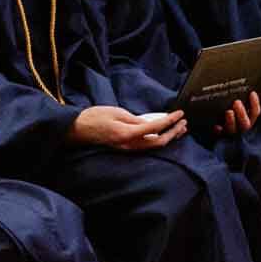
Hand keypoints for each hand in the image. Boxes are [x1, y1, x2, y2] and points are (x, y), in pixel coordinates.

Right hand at [69, 106, 186, 150]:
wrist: (76, 130)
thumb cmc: (94, 117)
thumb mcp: (116, 112)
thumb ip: (135, 119)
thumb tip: (150, 123)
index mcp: (127, 134)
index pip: (155, 128)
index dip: (169, 121)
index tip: (179, 114)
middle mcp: (129, 145)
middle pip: (158, 143)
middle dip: (173, 133)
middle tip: (184, 123)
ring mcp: (127, 149)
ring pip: (153, 146)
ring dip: (168, 138)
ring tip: (179, 129)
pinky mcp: (125, 148)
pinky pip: (146, 146)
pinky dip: (157, 139)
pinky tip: (163, 133)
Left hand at [215, 93, 260, 135]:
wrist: (217, 127)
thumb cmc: (230, 112)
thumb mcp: (237, 105)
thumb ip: (241, 100)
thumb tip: (243, 88)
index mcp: (248, 120)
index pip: (254, 113)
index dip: (255, 104)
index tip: (252, 93)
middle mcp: (240, 127)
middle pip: (245, 123)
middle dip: (242, 113)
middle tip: (237, 102)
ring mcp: (230, 132)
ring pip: (233, 129)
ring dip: (231, 121)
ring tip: (229, 112)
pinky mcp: (220, 135)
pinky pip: (220, 134)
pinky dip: (219, 131)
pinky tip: (216, 126)